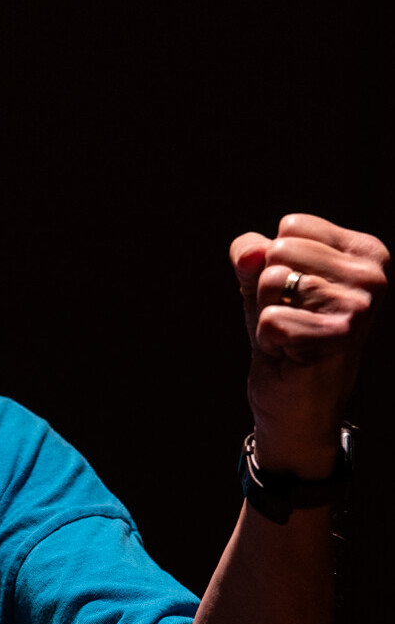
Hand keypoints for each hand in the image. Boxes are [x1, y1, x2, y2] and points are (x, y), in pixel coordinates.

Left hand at [230, 214, 385, 476]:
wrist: (295, 399)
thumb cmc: (285, 333)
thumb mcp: (263, 283)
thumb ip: (251, 254)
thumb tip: (248, 253)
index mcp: (366, 252)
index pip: (292, 225)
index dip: (274, 261)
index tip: (295, 293)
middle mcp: (373, 276)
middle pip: (280, 251)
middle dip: (269, 288)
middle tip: (292, 317)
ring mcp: (360, 307)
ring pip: (273, 282)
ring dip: (268, 313)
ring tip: (293, 334)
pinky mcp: (338, 337)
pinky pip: (270, 320)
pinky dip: (269, 339)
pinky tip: (292, 353)